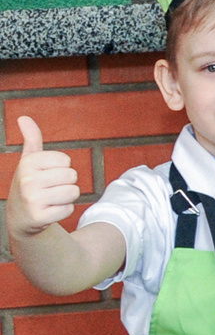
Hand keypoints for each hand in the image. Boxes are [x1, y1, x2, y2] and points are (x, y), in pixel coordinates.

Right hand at [7, 117, 78, 238]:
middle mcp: (27, 180)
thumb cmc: (30, 183)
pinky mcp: (39, 217)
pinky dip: (64, 210)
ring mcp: (32, 199)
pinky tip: (50, 211)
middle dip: (66, 183)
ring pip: (74, 192)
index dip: (62, 168)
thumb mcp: (29, 161)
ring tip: (51, 199)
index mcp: (28, 163)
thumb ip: (32, 140)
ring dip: (67, 197)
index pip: (66, 160)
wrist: (20, 216)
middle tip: (50, 189)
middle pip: (72, 175)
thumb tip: (23, 117)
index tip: (47, 175)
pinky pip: (69, 209)